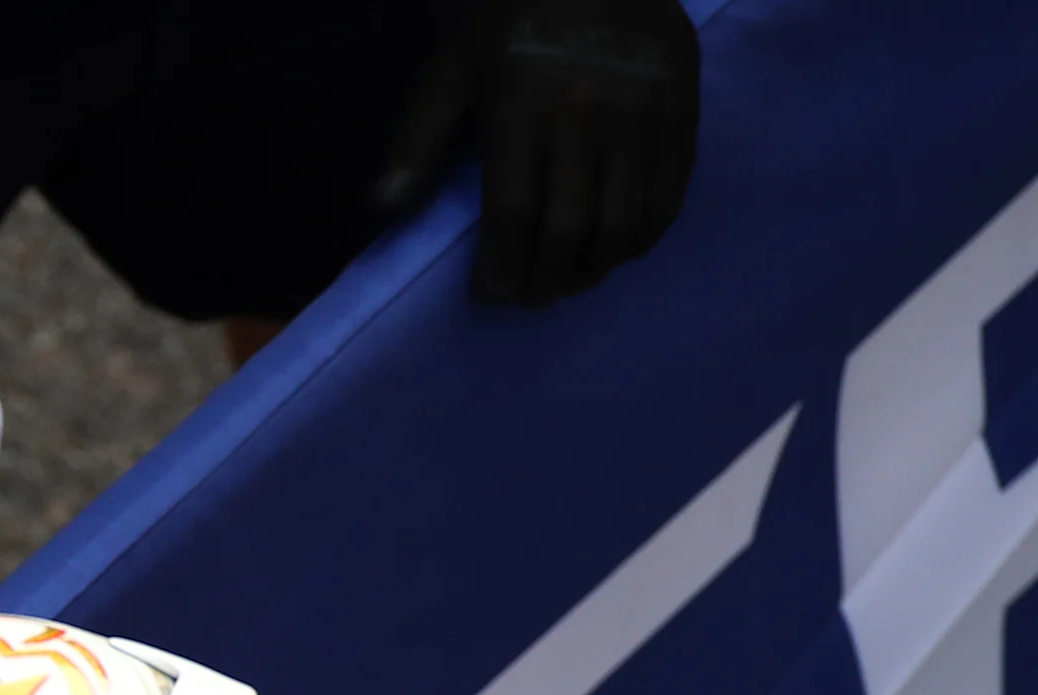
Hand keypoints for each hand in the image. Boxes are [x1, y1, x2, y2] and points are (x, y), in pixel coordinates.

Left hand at [373, 0, 700, 306]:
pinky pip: (670, 194)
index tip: (492, 294)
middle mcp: (584, 118)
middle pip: (569, 230)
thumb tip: (383, 206)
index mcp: (521, 112)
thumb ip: (417, 139)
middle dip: (547, 279)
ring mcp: (639, 117)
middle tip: (533, 297)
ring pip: (622, 222)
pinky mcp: (682, 111)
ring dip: (596, 267)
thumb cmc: (508, 20)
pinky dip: (645, 235)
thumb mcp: (451, 71)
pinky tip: (621, 248)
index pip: (513, 216)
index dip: (502, 268)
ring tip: (572, 279)